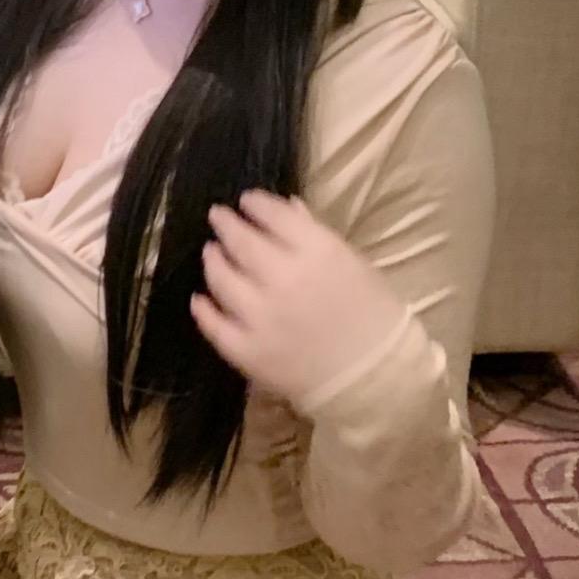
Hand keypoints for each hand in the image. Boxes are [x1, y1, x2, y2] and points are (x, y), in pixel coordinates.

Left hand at [190, 189, 408, 415]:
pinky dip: (204, 310)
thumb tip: (285, 207)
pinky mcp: (249, 352)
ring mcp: (261, 317)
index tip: (246, 201)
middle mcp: (283, 279)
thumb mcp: (352, 263)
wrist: (377, 378)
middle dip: (226, 225)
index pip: (272, 215)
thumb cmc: (373, 315)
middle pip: (241, 242)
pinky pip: (215, 326)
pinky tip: (200, 300)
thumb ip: (314, 233)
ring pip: (221, 279)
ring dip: (213, 261)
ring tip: (211, 253)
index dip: (254, 204)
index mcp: (317, 252)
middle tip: (218, 217)